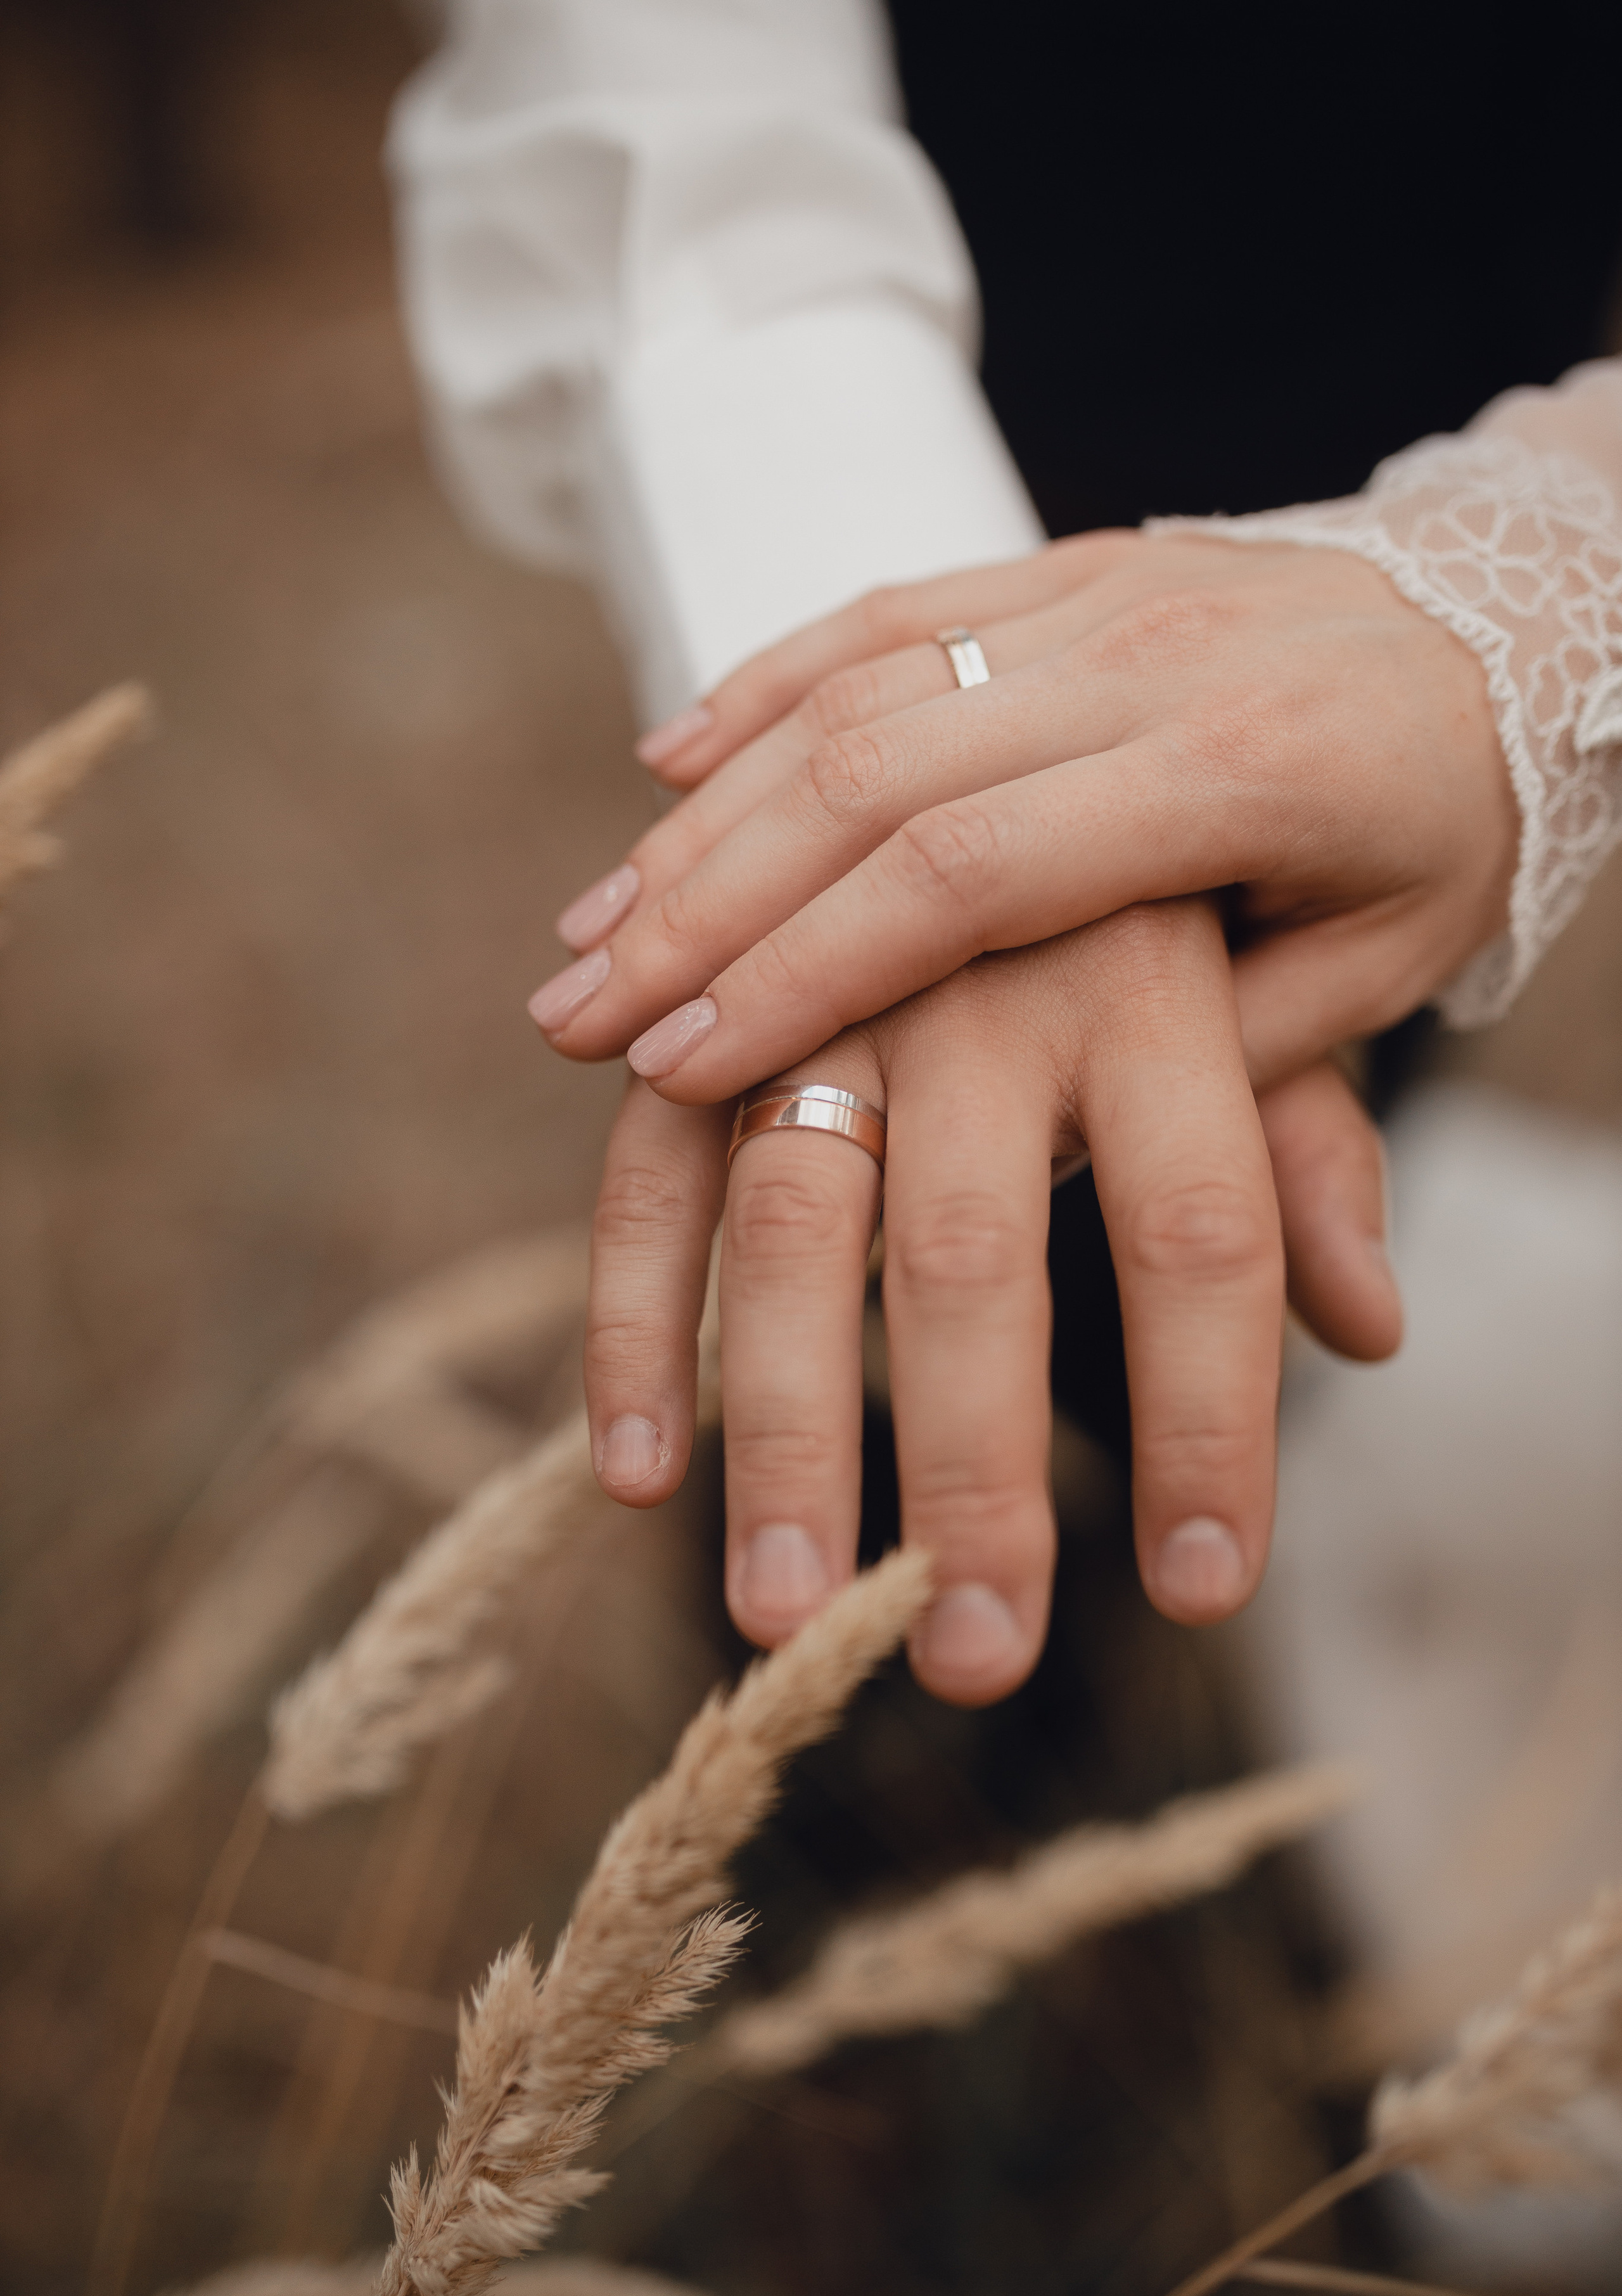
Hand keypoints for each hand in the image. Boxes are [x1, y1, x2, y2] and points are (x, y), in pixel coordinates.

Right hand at [529, 531, 1516, 1105]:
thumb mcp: (1393, 965)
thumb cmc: (1450, 821)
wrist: (1519, 603)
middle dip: (703, 909)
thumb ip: (1243, 1069)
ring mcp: (1091, 592)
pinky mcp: (1062, 561)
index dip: (811, 967)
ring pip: (851, 693)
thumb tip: (1069, 1183)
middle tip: (578, 1019)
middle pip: (867, 777)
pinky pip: (885, 607)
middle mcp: (1138, 660)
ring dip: (704, 819)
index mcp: (1231, 775)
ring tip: (589, 936)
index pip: (969, 873)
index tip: (684, 1064)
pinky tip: (663, 764)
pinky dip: (764, 685)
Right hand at [583, 899, 1399, 1701]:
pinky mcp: (717, 980)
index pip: (1204, 1229)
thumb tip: (1371, 1328)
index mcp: (1162, 972)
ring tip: (768, 1612)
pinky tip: (632, 1462)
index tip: (1205, 1593)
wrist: (1053, 619)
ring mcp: (834, 967)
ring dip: (772, 1419)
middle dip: (963, 1467)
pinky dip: (633, 1299)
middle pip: (970, 1249)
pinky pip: (650, 1145)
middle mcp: (990, 969)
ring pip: (782, 1202)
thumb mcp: (1308, 954)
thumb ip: (1305, 1138)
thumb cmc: (1190, 825)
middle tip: (975, 1669)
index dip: (1208, 1416)